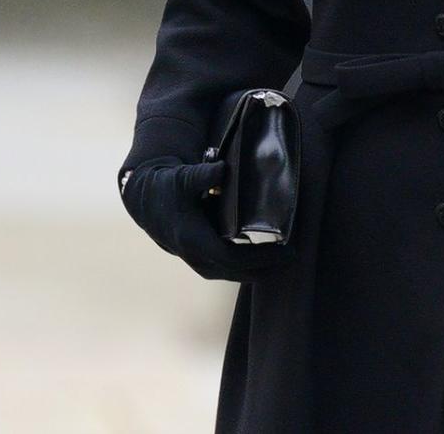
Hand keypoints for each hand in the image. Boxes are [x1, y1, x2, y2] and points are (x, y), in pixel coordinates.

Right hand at [120, 156, 292, 282]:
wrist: (150, 202)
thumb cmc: (169, 188)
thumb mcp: (183, 178)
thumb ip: (203, 174)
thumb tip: (222, 170)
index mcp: (194, 239)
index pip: (231, 258)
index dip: (258, 258)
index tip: (283, 252)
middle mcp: (197, 255)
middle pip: (237, 271)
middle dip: (266, 268)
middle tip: (293, 257)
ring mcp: (200, 259)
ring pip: (234, 272)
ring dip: (259, 268)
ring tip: (286, 257)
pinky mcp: (204, 257)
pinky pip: (230, 266)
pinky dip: (249, 263)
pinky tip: (268, 253)